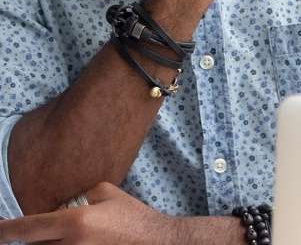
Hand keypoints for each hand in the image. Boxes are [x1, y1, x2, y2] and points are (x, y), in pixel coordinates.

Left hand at [0, 182, 177, 244]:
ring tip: (61, 235)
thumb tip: (63, 204)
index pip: (30, 228)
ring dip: (46, 244)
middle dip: (30, 238)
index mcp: (75, 223)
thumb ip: (78, 196)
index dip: (7, 230)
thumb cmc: (131, 215)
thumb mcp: (106, 192)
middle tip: (29, 231)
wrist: (154, 243)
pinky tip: (71, 241)